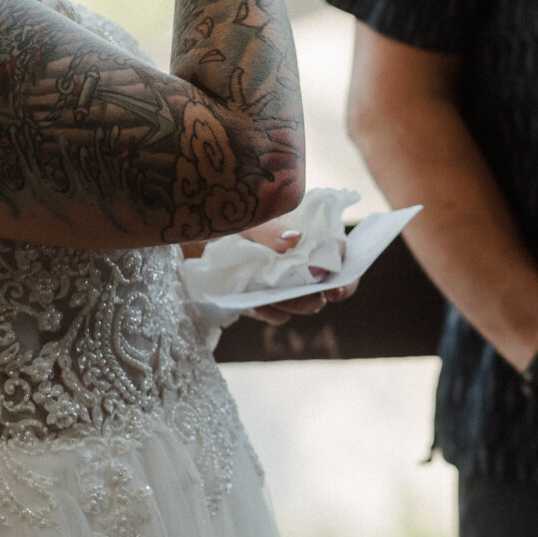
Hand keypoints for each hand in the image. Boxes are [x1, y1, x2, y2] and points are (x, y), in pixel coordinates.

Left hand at [221, 219, 355, 325]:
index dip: (344, 270)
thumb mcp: (247, 221)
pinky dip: (270, 312)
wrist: (192, 243)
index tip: (337, 285)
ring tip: (276, 296)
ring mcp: (283, 284)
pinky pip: (277, 315)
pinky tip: (256, 304)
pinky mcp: (265, 302)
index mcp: (306, 236)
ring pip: (303, 303)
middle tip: (316, 297)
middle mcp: (300, 262)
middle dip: (321, 293)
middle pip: (325, 285)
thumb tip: (295, 240)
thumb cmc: (225, 223)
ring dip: (295, 303)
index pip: (337, 254)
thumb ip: (270, 230)